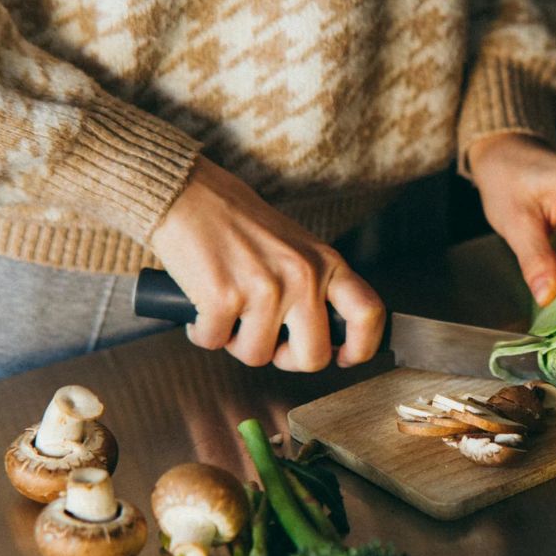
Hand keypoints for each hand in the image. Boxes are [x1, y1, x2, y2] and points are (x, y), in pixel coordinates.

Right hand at [150, 156, 384, 370]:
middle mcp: (303, 276)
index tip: (344, 358)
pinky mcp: (224, 298)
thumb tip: (324, 340)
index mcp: (326, 263)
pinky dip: (203, 332)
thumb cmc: (238, 224)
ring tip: (229, 311)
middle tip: (268, 342)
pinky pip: (215, 343)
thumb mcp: (296, 248)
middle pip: (313, 357)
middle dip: (286, 359)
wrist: (189, 195)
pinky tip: (203, 307)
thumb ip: (315, 286)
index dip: (361, 348)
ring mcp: (265, 289)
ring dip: (237, 342)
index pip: (367, 313)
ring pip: (258, 356)